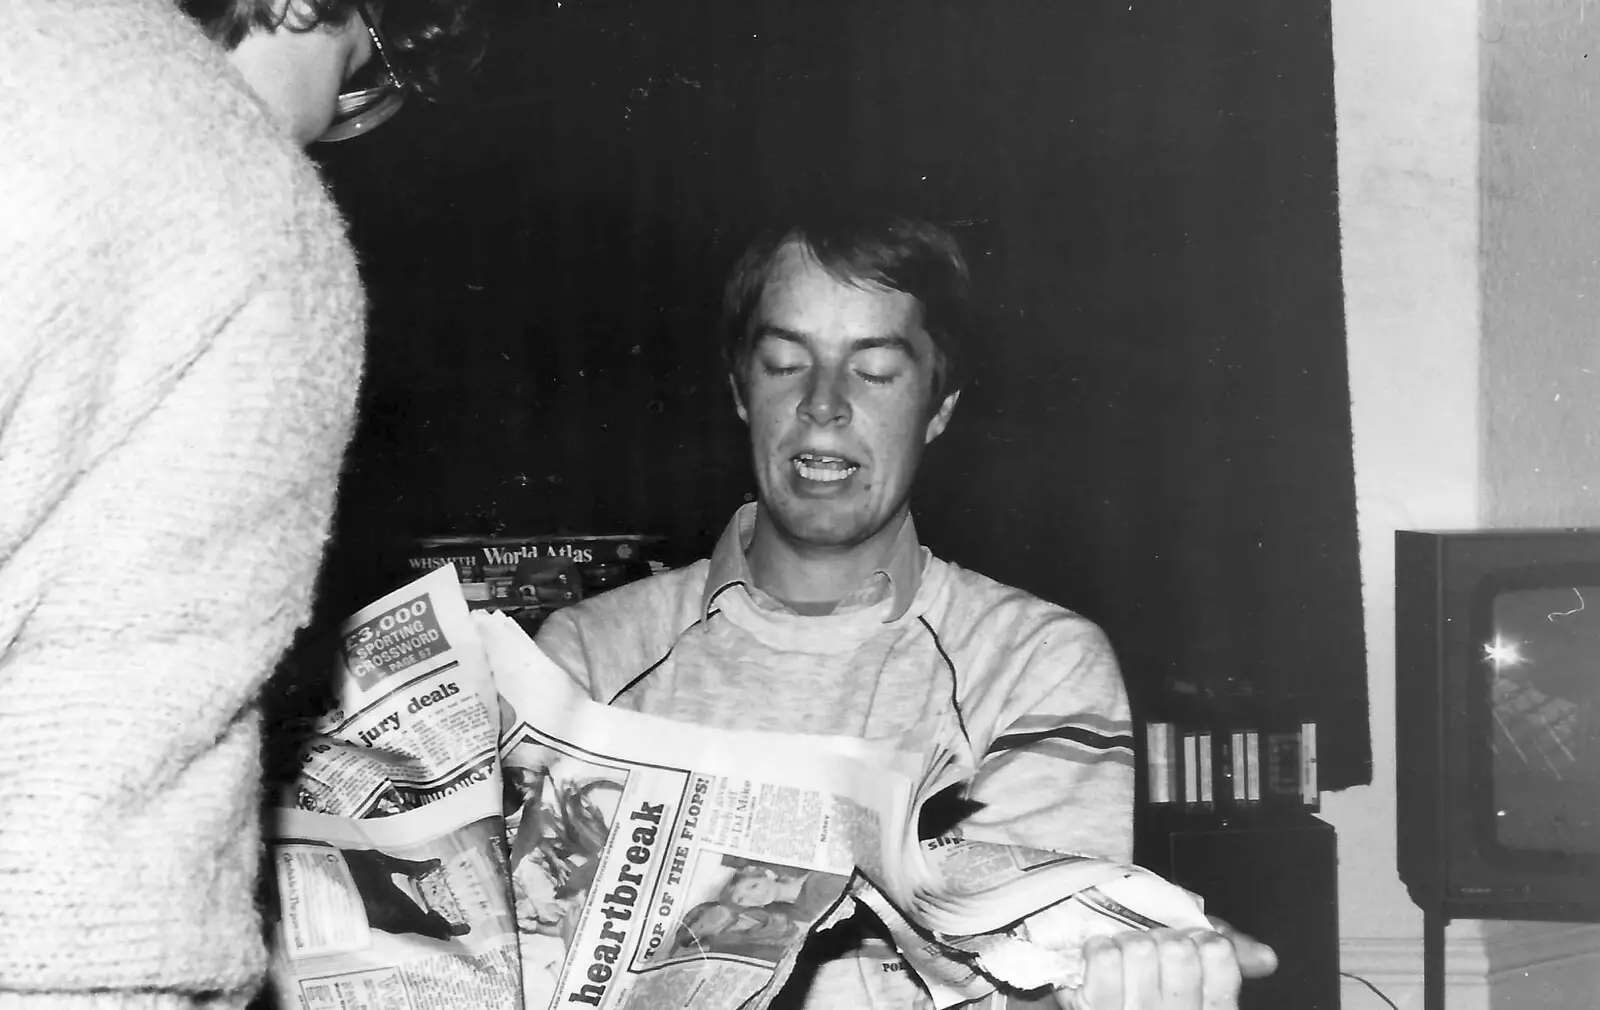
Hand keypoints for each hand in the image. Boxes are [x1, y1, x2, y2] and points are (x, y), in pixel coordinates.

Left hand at [1053, 918, 1275, 1009]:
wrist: (1094, 993)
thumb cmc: (1149, 975)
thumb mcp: (1196, 964)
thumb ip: (1230, 954)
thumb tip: (1265, 957)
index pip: (1220, 957)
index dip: (1202, 937)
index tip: (1188, 942)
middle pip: (1177, 949)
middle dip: (1162, 936)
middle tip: (1152, 947)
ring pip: (1141, 949)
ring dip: (1128, 939)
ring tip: (1124, 954)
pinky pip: (1105, 958)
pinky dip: (1100, 945)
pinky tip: (1102, 954)